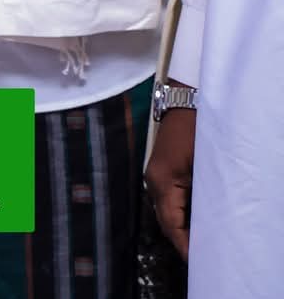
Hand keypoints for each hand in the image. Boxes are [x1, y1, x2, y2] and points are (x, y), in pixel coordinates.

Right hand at [144, 96, 196, 257]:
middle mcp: (154, 182)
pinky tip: (195, 221)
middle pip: (166, 220)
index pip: (171, 224)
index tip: (198, 262)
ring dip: (182, 227)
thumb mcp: (204, 166)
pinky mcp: (163, 171)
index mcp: (161, 183)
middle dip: (182, 240)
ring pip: (168, 211)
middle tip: (202, 259)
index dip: (184, 245)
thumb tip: (209, 224)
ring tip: (201, 245)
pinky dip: (182, 214)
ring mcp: (156, 176)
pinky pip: (171, 200)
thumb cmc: (197, 132)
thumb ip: (203, 195)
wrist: (187, 101)